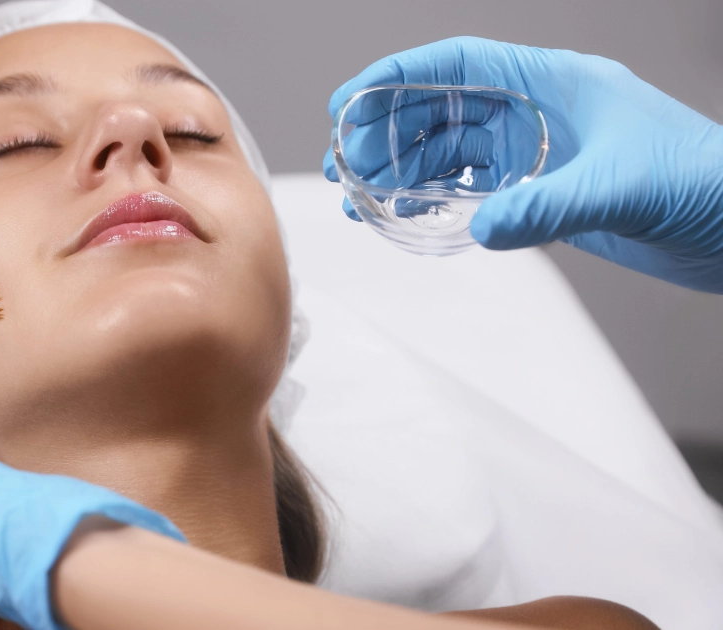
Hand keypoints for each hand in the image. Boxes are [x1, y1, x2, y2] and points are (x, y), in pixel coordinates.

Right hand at [324, 36, 722, 292]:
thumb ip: (547, 208)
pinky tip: (405, 214)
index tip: (350, 101)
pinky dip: (434, 198)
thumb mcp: (622, 189)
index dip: (400, 75)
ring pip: (451, 149)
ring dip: (404, 169)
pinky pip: (471, 186)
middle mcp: (538, 111)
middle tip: (348, 165)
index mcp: (554, 83)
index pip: (461, 63)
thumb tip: (481, 226)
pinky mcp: (542, 189)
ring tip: (362, 197)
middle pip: (443, 106)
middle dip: (389, 131)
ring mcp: (538, 151)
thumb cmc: (704, 182)